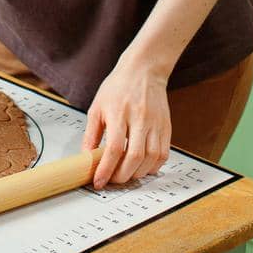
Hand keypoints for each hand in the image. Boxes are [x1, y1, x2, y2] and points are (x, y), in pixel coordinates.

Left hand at [82, 59, 171, 188]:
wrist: (144, 70)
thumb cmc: (118, 87)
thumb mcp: (97, 107)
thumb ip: (91, 134)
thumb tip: (86, 157)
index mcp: (119, 113)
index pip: (114, 148)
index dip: (106, 169)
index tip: (99, 182)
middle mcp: (140, 118)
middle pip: (135, 156)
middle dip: (123, 175)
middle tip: (113, 181)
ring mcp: (156, 123)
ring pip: (152, 158)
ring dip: (138, 173)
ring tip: (127, 175)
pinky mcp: (166, 126)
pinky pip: (163, 154)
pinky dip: (153, 166)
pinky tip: (142, 167)